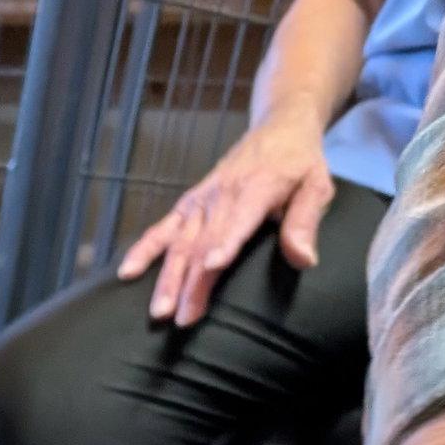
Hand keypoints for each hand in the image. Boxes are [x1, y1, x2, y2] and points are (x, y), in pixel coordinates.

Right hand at [117, 101, 333, 325]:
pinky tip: (127, 273)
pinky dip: (144, 249)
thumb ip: (306, 220)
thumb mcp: (317, 185)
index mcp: (257, 188)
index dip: (224, 243)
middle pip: (204, 241)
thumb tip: (303, 259)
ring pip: (181, 241)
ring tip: (159, 311)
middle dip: (192, 281)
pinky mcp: (190, 203)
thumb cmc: (301, 163)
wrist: (278, 126)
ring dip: (169, 277)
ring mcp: (202, 200)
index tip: (212, 267)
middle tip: (183, 318)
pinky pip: (163, 227)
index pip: (238, 219)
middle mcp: (223, 194)